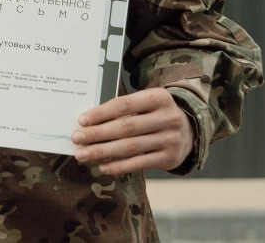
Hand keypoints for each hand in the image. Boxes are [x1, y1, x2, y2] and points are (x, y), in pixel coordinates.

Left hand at [71, 87, 194, 174]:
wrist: (189, 131)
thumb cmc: (154, 113)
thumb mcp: (145, 103)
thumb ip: (122, 109)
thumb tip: (88, 122)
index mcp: (158, 97)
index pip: (124, 105)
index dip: (101, 113)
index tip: (81, 120)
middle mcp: (167, 118)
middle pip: (126, 127)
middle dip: (97, 134)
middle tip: (76, 138)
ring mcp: (170, 139)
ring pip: (130, 147)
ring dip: (103, 152)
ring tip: (83, 154)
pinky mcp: (170, 158)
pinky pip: (139, 163)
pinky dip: (119, 166)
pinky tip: (102, 167)